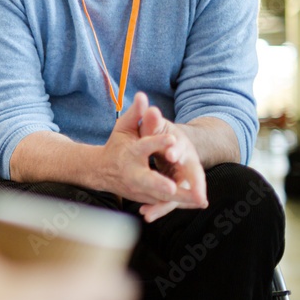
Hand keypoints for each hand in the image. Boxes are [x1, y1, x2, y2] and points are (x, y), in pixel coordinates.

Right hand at [96, 92, 198, 215]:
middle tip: (173, 187)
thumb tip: (142, 96)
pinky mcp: (144, 198)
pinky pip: (163, 202)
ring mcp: (138, 188)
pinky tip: (195, 203)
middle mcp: (133, 173)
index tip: (171, 139)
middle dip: (160, 185)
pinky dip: (179, 204)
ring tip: (197, 199)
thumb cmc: (117, 147)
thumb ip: (135, 114)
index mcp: (130, 153)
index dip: (156, 142)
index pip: (143, 146)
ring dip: (178, 198)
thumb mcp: (123, 128)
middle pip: (148, 180)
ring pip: (159, 196)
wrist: (102, 171)